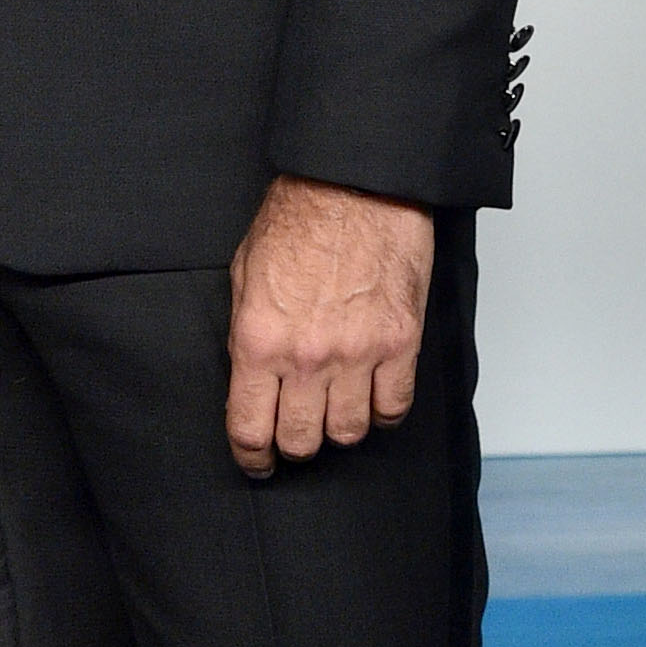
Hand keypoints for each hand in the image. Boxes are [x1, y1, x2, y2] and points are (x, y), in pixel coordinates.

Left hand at [225, 175, 432, 475]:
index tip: (257, 462)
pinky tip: (373, 395)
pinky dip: (383, 411)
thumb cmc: (299, 219)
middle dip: (294, 444)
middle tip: (296, 433)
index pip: (250, 429)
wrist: (355, 184)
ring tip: (335, 408)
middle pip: (301, 440)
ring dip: (339, 428)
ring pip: (349, 432)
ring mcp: (358, 353)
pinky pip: (394, 407)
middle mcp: (307, 356)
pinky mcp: (400, 342)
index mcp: (259, 341)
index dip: (252, 457)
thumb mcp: (244, 275)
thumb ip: (246, 334)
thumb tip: (250, 378)